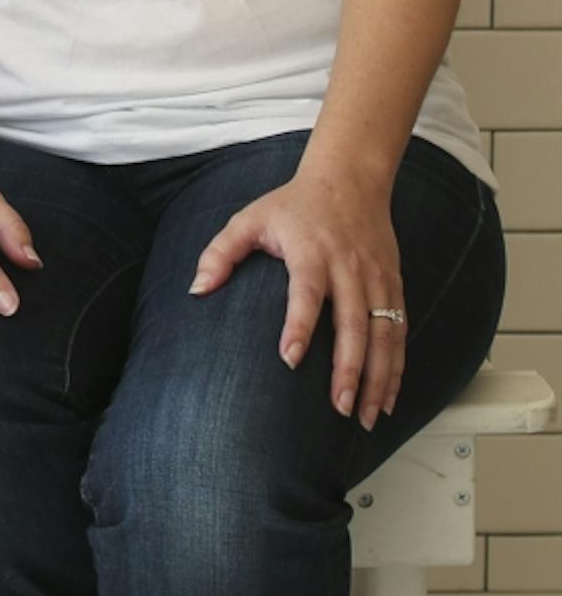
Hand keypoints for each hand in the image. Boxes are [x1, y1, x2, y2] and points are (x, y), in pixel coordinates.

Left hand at [189, 169, 405, 430]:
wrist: (349, 177)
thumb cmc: (293, 204)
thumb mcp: (250, 218)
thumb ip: (221, 253)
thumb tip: (196, 290)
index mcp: (311, 251)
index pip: (306, 292)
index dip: (298, 326)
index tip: (288, 361)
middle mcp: (349, 267)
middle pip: (352, 323)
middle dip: (349, 369)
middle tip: (340, 408)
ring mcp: (376, 278)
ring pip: (384, 335)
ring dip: (378, 379)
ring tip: (367, 417)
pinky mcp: (394, 285)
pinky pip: (399, 332)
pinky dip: (397, 368)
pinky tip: (388, 399)